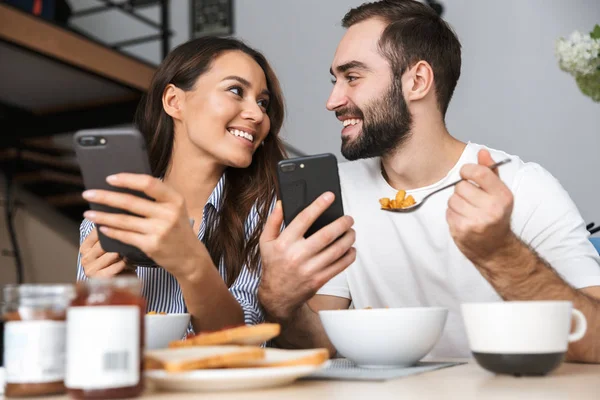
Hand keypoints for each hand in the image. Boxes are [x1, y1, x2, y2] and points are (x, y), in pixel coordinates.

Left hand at [82, 173, 203, 276]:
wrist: (190, 258)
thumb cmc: (178, 230)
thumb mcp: (175, 210)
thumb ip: (157, 199)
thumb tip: (124, 188)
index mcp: (175, 200)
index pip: (149, 184)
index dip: (127, 179)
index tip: (110, 178)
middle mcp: (168, 214)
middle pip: (130, 202)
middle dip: (105, 197)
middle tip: (88, 194)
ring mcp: (160, 230)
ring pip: (124, 220)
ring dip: (103, 216)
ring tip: (88, 214)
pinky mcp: (151, 245)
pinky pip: (126, 236)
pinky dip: (112, 232)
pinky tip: (102, 228)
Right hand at [258, 193, 355, 321]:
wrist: (278, 296)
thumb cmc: (273, 265)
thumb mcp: (266, 242)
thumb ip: (273, 221)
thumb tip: (281, 203)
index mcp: (284, 243)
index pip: (304, 218)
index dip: (318, 205)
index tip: (329, 196)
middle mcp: (297, 255)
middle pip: (326, 235)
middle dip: (341, 224)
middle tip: (349, 218)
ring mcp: (309, 269)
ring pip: (336, 250)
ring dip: (348, 238)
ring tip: (351, 231)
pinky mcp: (319, 280)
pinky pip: (339, 266)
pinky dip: (349, 256)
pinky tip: (350, 248)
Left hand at [446, 149, 514, 263]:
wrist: (496, 248)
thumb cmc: (496, 216)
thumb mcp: (499, 193)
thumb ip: (490, 171)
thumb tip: (481, 152)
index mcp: (503, 196)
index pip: (479, 173)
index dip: (467, 170)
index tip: (466, 173)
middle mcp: (491, 209)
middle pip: (461, 186)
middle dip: (462, 191)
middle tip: (471, 199)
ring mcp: (476, 221)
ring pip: (452, 199)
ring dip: (456, 203)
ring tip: (468, 210)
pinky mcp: (462, 230)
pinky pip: (448, 212)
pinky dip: (452, 214)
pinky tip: (463, 219)